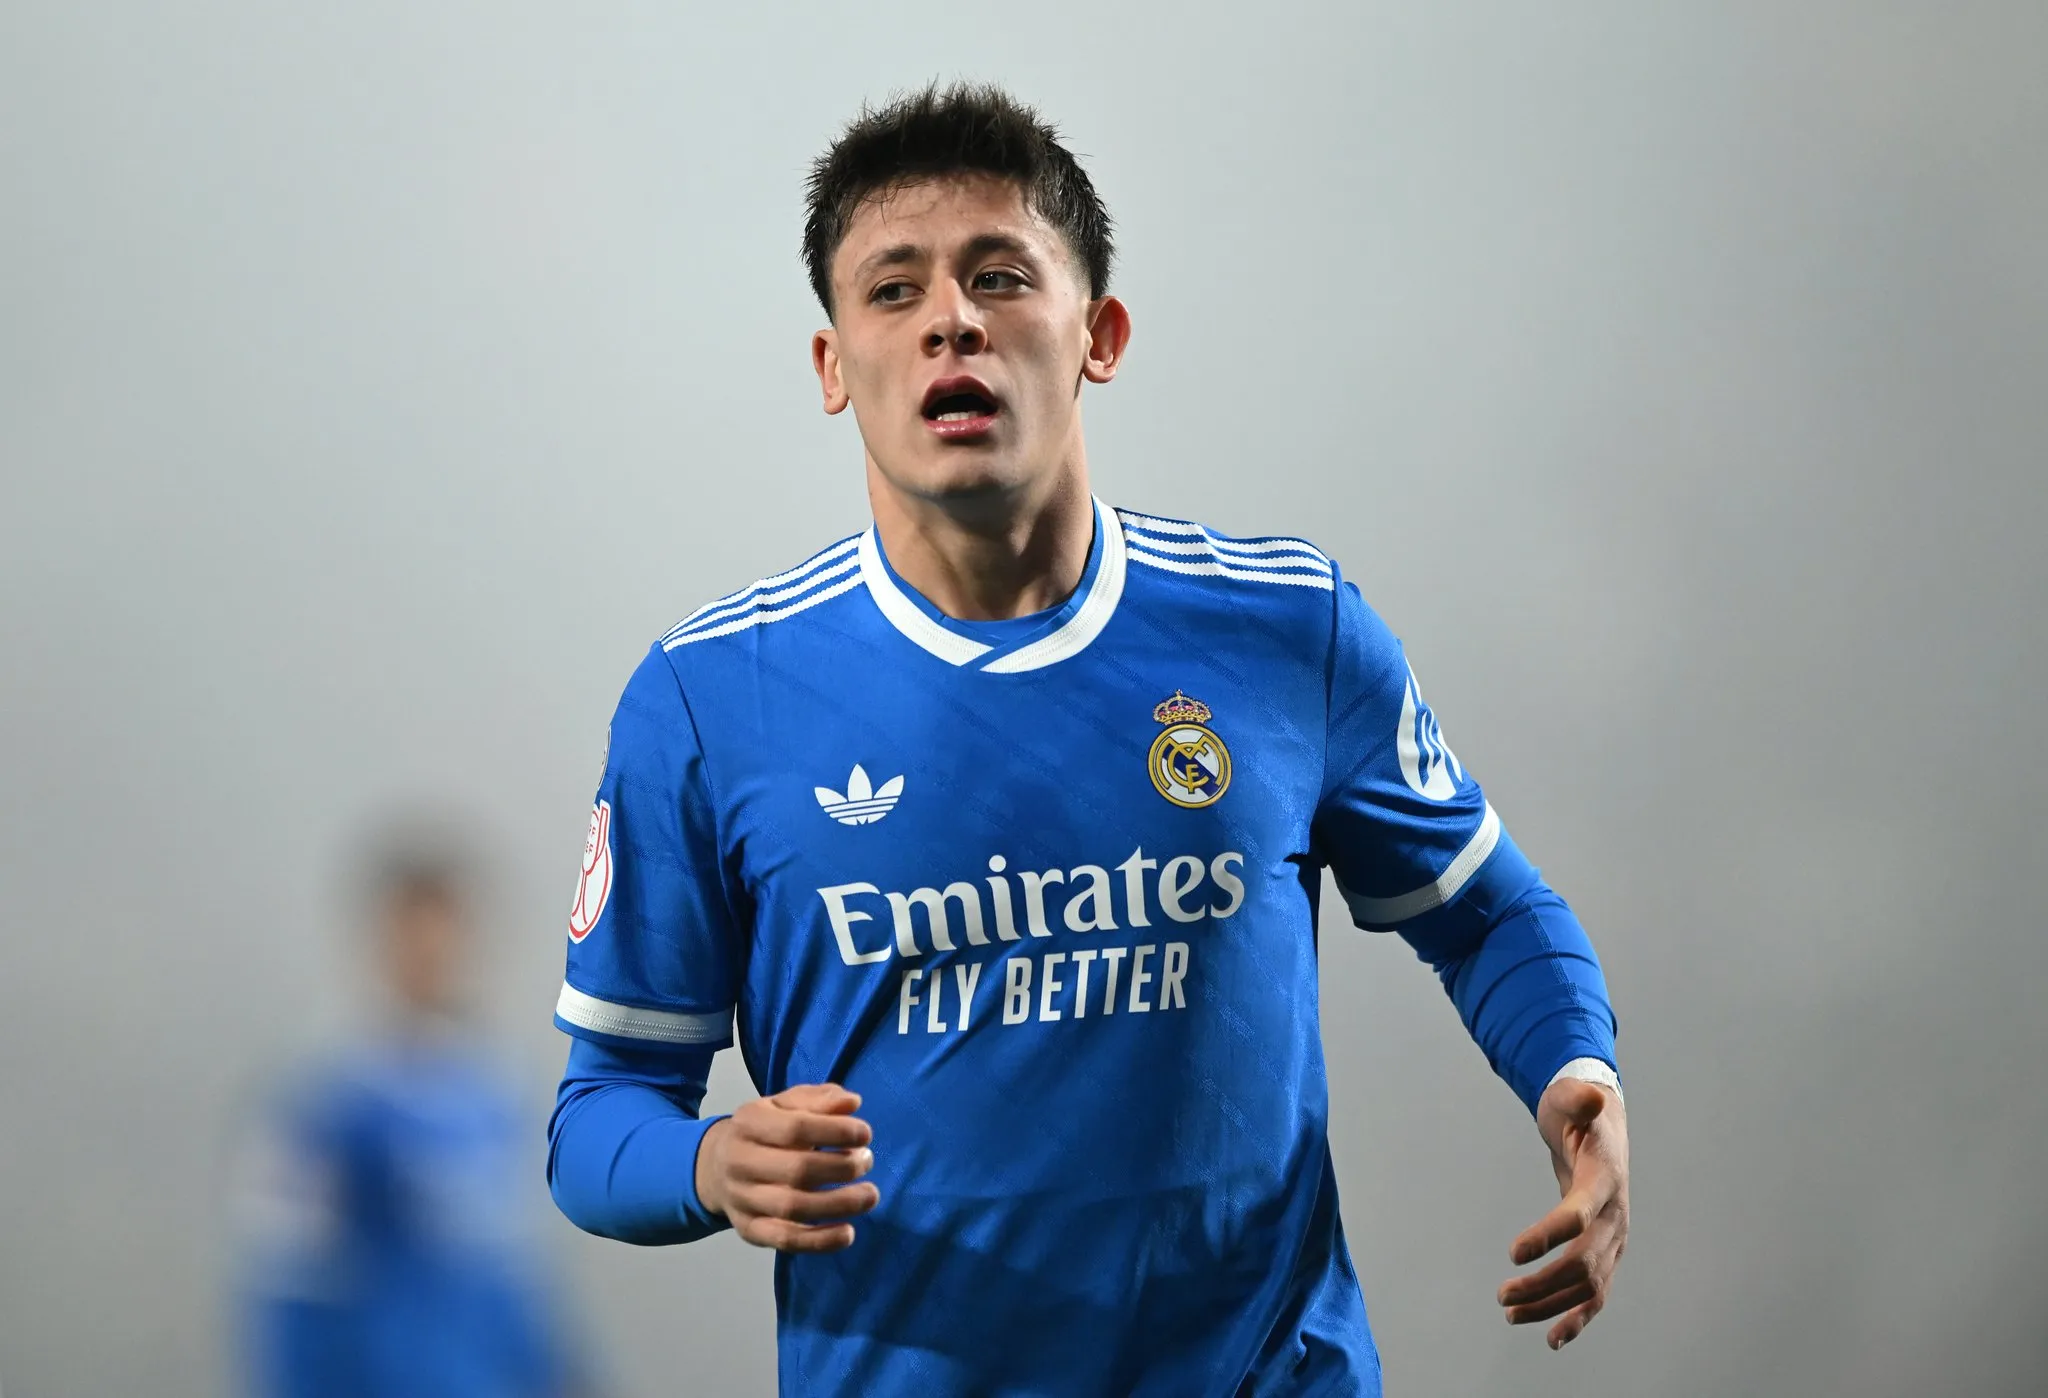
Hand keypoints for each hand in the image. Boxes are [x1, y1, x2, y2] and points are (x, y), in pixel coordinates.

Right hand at [695, 1083, 878, 1252]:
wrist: (717, 1166)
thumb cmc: (766, 1131)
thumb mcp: (787, 1104)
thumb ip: (820, 1100)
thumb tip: (851, 1103)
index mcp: (748, 1122)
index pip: (795, 1128)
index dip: (835, 1132)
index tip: (866, 1135)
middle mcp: (739, 1161)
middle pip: (796, 1170)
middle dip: (842, 1168)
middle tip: (867, 1161)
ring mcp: (741, 1199)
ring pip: (793, 1208)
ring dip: (839, 1204)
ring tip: (869, 1195)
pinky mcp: (748, 1230)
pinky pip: (785, 1240)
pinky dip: (820, 1241)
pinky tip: (848, 1233)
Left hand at [1497, 1077, 1629, 1348]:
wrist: (1603, 1129)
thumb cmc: (1579, 1112)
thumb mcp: (1571, 1098)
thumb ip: (1577, 1099)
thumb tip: (1589, 1095)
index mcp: (1605, 1180)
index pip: (1580, 1215)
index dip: (1548, 1235)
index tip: (1512, 1253)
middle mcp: (1616, 1216)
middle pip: (1583, 1262)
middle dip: (1543, 1284)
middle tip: (1501, 1294)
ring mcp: (1615, 1239)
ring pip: (1589, 1286)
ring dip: (1551, 1305)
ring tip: (1509, 1312)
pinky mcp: (1607, 1252)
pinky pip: (1596, 1294)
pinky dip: (1577, 1318)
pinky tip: (1552, 1339)